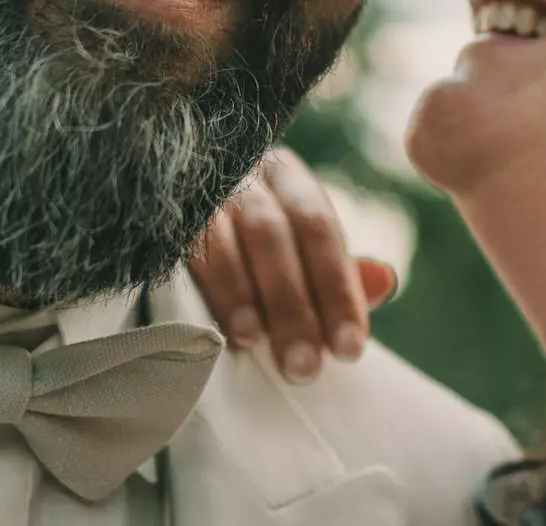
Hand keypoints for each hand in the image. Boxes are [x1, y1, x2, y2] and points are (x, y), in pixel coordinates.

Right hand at [189, 147, 398, 384]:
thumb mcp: (302, 252)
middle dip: (292, 304)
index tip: (350, 349)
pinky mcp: (161, 219)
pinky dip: (199, 287)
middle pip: (274, 234)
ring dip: (241, 294)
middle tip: (304, 368)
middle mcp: (244, 178)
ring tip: (254, 342)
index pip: (320, 228)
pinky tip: (209, 327)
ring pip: (225, 238)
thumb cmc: (256, 247)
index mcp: (288, 180)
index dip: (337, 288)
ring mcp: (198, 194)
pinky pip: (180, 249)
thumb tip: (384, 282)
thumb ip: (338, 272)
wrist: (175, 217)